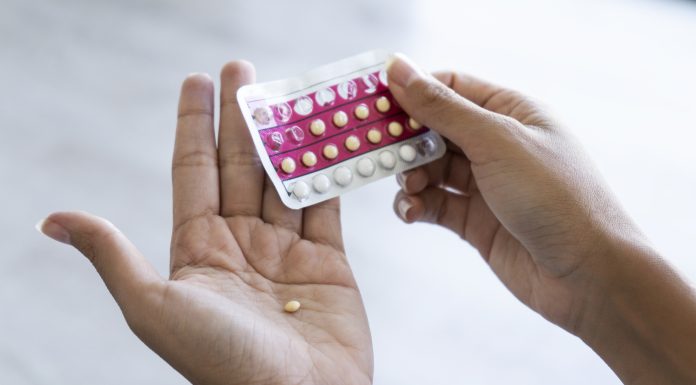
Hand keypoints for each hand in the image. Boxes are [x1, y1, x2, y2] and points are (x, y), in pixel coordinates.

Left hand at [37, 62, 372, 384]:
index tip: (199, 80)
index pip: (195, 171)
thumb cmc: (222, 363)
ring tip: (289, 92)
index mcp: (199, 248)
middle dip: (241, 116)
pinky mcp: (329, 260)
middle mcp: (242, 243)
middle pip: (241, 165)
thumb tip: (54, 219)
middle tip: (243, 69)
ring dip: (287, 135)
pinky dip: (328, 171)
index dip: (194, 124)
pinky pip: (327, 204)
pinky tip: (327, 139)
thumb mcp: (154, 307)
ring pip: (285, 178)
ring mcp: (286, 250)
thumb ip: (114, 255)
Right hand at [385, 54, 695, 383]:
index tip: (375, 103)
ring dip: (409, 176)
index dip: (412, 92)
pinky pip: (434, 204)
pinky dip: (415, 205)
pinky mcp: (475, 221)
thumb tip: (399, 69)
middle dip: (405, 140)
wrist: (588, 275)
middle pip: (434, 129)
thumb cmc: (556, 197)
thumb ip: (442, 108)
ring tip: (408, 187)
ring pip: (429, 169)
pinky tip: (411, 211)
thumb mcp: (495, 141)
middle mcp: (496, 145)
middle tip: (376, 150)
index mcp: (510, 112)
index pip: (450, 88)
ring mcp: (485, 184)